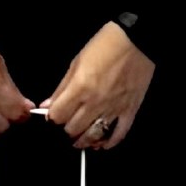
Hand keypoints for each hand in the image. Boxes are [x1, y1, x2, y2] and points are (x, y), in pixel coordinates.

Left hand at [39, 22, 154, 150]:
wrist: (137, 40)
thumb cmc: (106, 45)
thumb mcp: (76, 62)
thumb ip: (62, 87)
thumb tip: (48, 105)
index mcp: (80, 88)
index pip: (57, 116)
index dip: (52, 119)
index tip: (53, 117)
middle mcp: (95, 102)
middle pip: (73, 129)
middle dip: (66, 130)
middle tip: (66, 126)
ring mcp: (114, 108)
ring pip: (94, 136)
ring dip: (84, 141)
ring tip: (80, 140)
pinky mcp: (130, 111)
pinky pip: (119, 134)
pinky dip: (110, 142)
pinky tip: (102, 144)